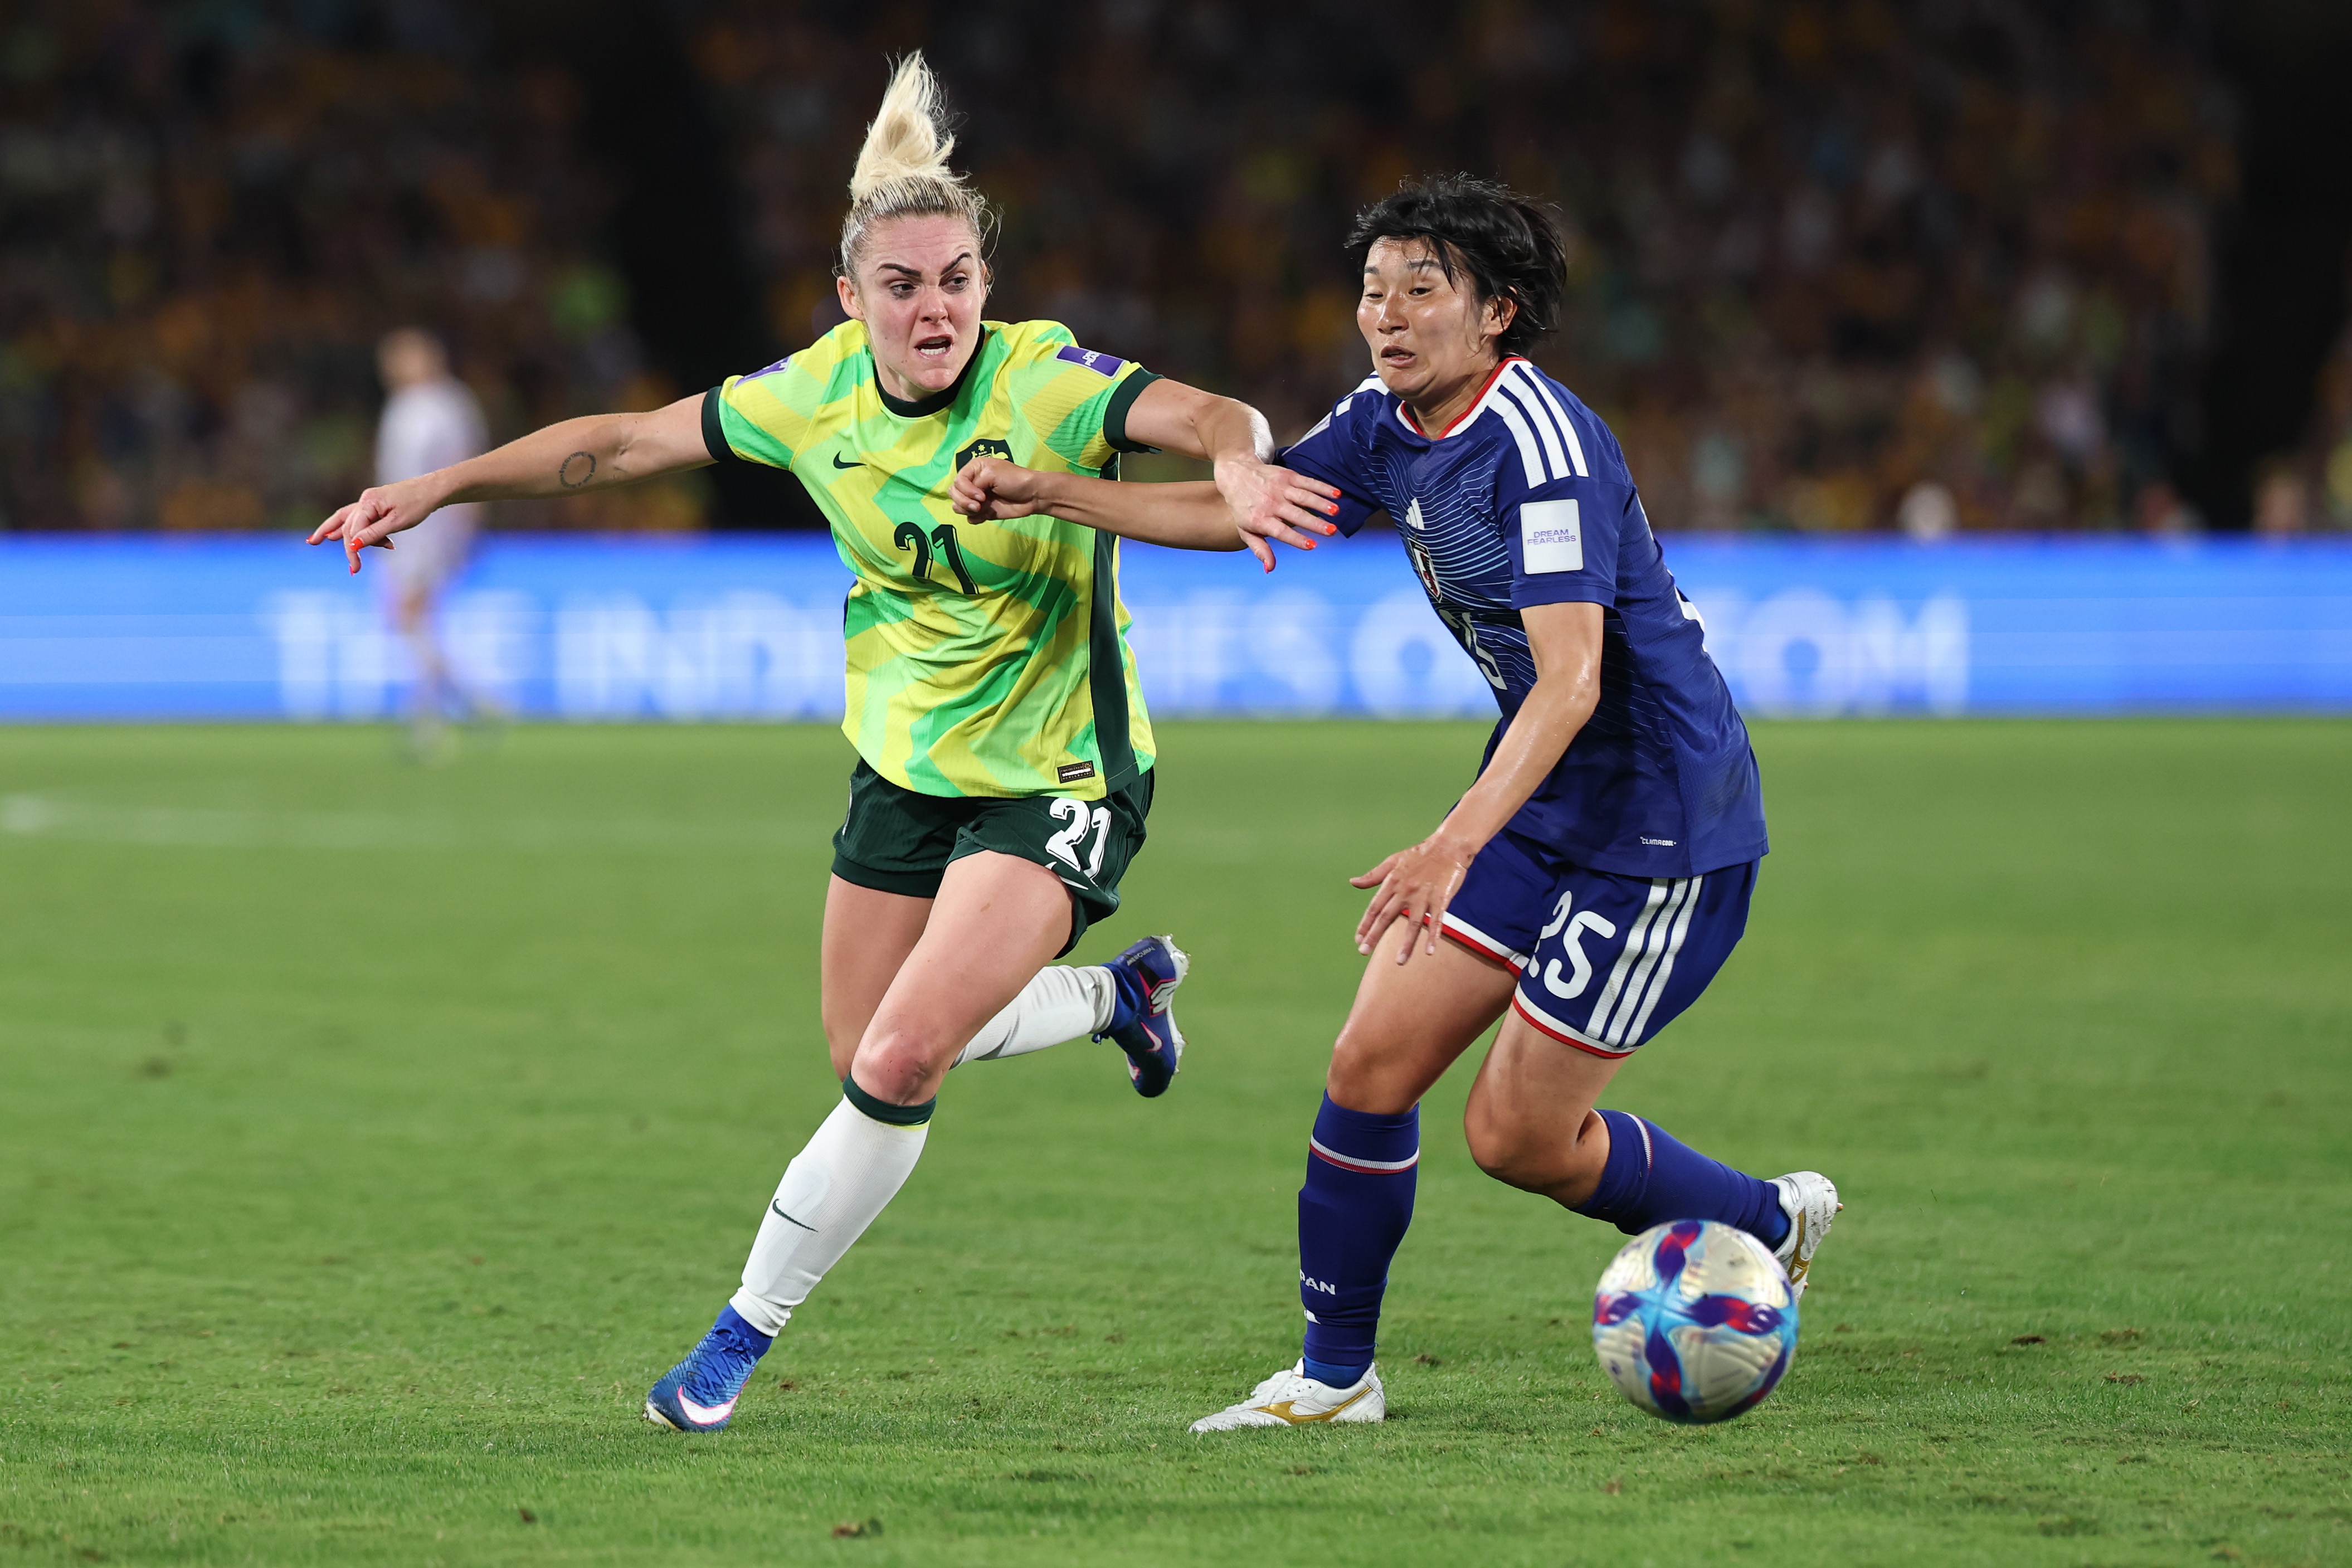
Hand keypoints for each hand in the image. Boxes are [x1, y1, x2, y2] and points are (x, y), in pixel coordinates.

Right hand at [308, 479, 435, 574]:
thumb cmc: (417, 505)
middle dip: (348, 547)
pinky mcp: (376, 503)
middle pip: (348, 525)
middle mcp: (365, 499)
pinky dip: (355, 529)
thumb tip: (353, 545)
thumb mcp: (396, 523)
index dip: (352, 550)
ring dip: (334, 530)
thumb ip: (373, 534)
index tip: (355, 568)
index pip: (353, 530)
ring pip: (347, 518)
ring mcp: (369, 500)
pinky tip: (338, 534)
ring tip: (316, 540)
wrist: (433, 489)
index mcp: (368, 502)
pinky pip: (360, 518)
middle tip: (352, 569)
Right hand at [950, 455, 1049, 520]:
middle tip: (980, 505)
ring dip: (967, 510)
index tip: (981, 496)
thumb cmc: (1015, 480)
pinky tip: (986, 515)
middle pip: (953, 493)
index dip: (966, 490)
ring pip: (958, 507)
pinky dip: (975, 518)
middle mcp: (972, 483)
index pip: (957, 481)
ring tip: (982, 510)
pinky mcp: (983, 511)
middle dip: (963, 501)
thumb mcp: (992, 474)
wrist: (1033, 496)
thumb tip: (969, 500)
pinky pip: (969, 517)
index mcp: (974, 469)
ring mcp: (976, 498)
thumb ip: (974, 484)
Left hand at [1210, 458, 1341, 572]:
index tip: (1312, 545)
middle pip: (1296, 515)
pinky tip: (1337, 494)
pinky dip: (1322, 487)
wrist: (1236, 475)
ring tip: (1335, 511)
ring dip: (1321, 503)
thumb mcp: (1246, 531)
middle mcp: (1271, 503)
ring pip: (1304, 497)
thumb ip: (1260, 550)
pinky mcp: (1287, 475)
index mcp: (1261, 520)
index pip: (1281, 532)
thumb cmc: (1243, 508)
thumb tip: (1269, 569)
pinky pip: (1307, 482)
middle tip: (1332, 531)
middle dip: (1315, 523)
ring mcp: (1280, 488)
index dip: (1296, 539)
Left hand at [1350, 830, 1480, 964]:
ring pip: (1413, 924)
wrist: (1448, 846)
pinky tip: (1430, 951)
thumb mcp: (1392, 861)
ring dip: (1407, 944)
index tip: (1358, 939)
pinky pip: (1437, 921)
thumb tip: (1353, 882)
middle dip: (1374, 935)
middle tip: (1363, 952)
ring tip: (1399, 962)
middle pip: (1387, 917)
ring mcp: (1424, 896)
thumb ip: (1373, 875)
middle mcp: (1405, 891)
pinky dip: (1433, 936)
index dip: (1365, 923)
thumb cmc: (1419, 854)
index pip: (1375, 907)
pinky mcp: (1441, 899)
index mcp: (1392, 882)